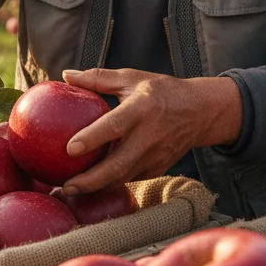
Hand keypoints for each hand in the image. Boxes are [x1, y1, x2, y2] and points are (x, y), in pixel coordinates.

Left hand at [59, 67, 242, 193]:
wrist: (200, 112)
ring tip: (71, 190)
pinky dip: (110, 183)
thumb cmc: (160, 91)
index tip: (69, 148)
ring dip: (96, 187)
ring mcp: (156, 156)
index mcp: (142, 108)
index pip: (114, 125)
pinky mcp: (158, 168)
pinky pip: (130, 179)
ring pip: (123, 178)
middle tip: (65, 185)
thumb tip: (66, 75)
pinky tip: (90, 186)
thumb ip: (98, 78)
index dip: (92, 138)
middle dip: (90, 180)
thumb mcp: (131, 78)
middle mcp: (150, 136)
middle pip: (118, 165)